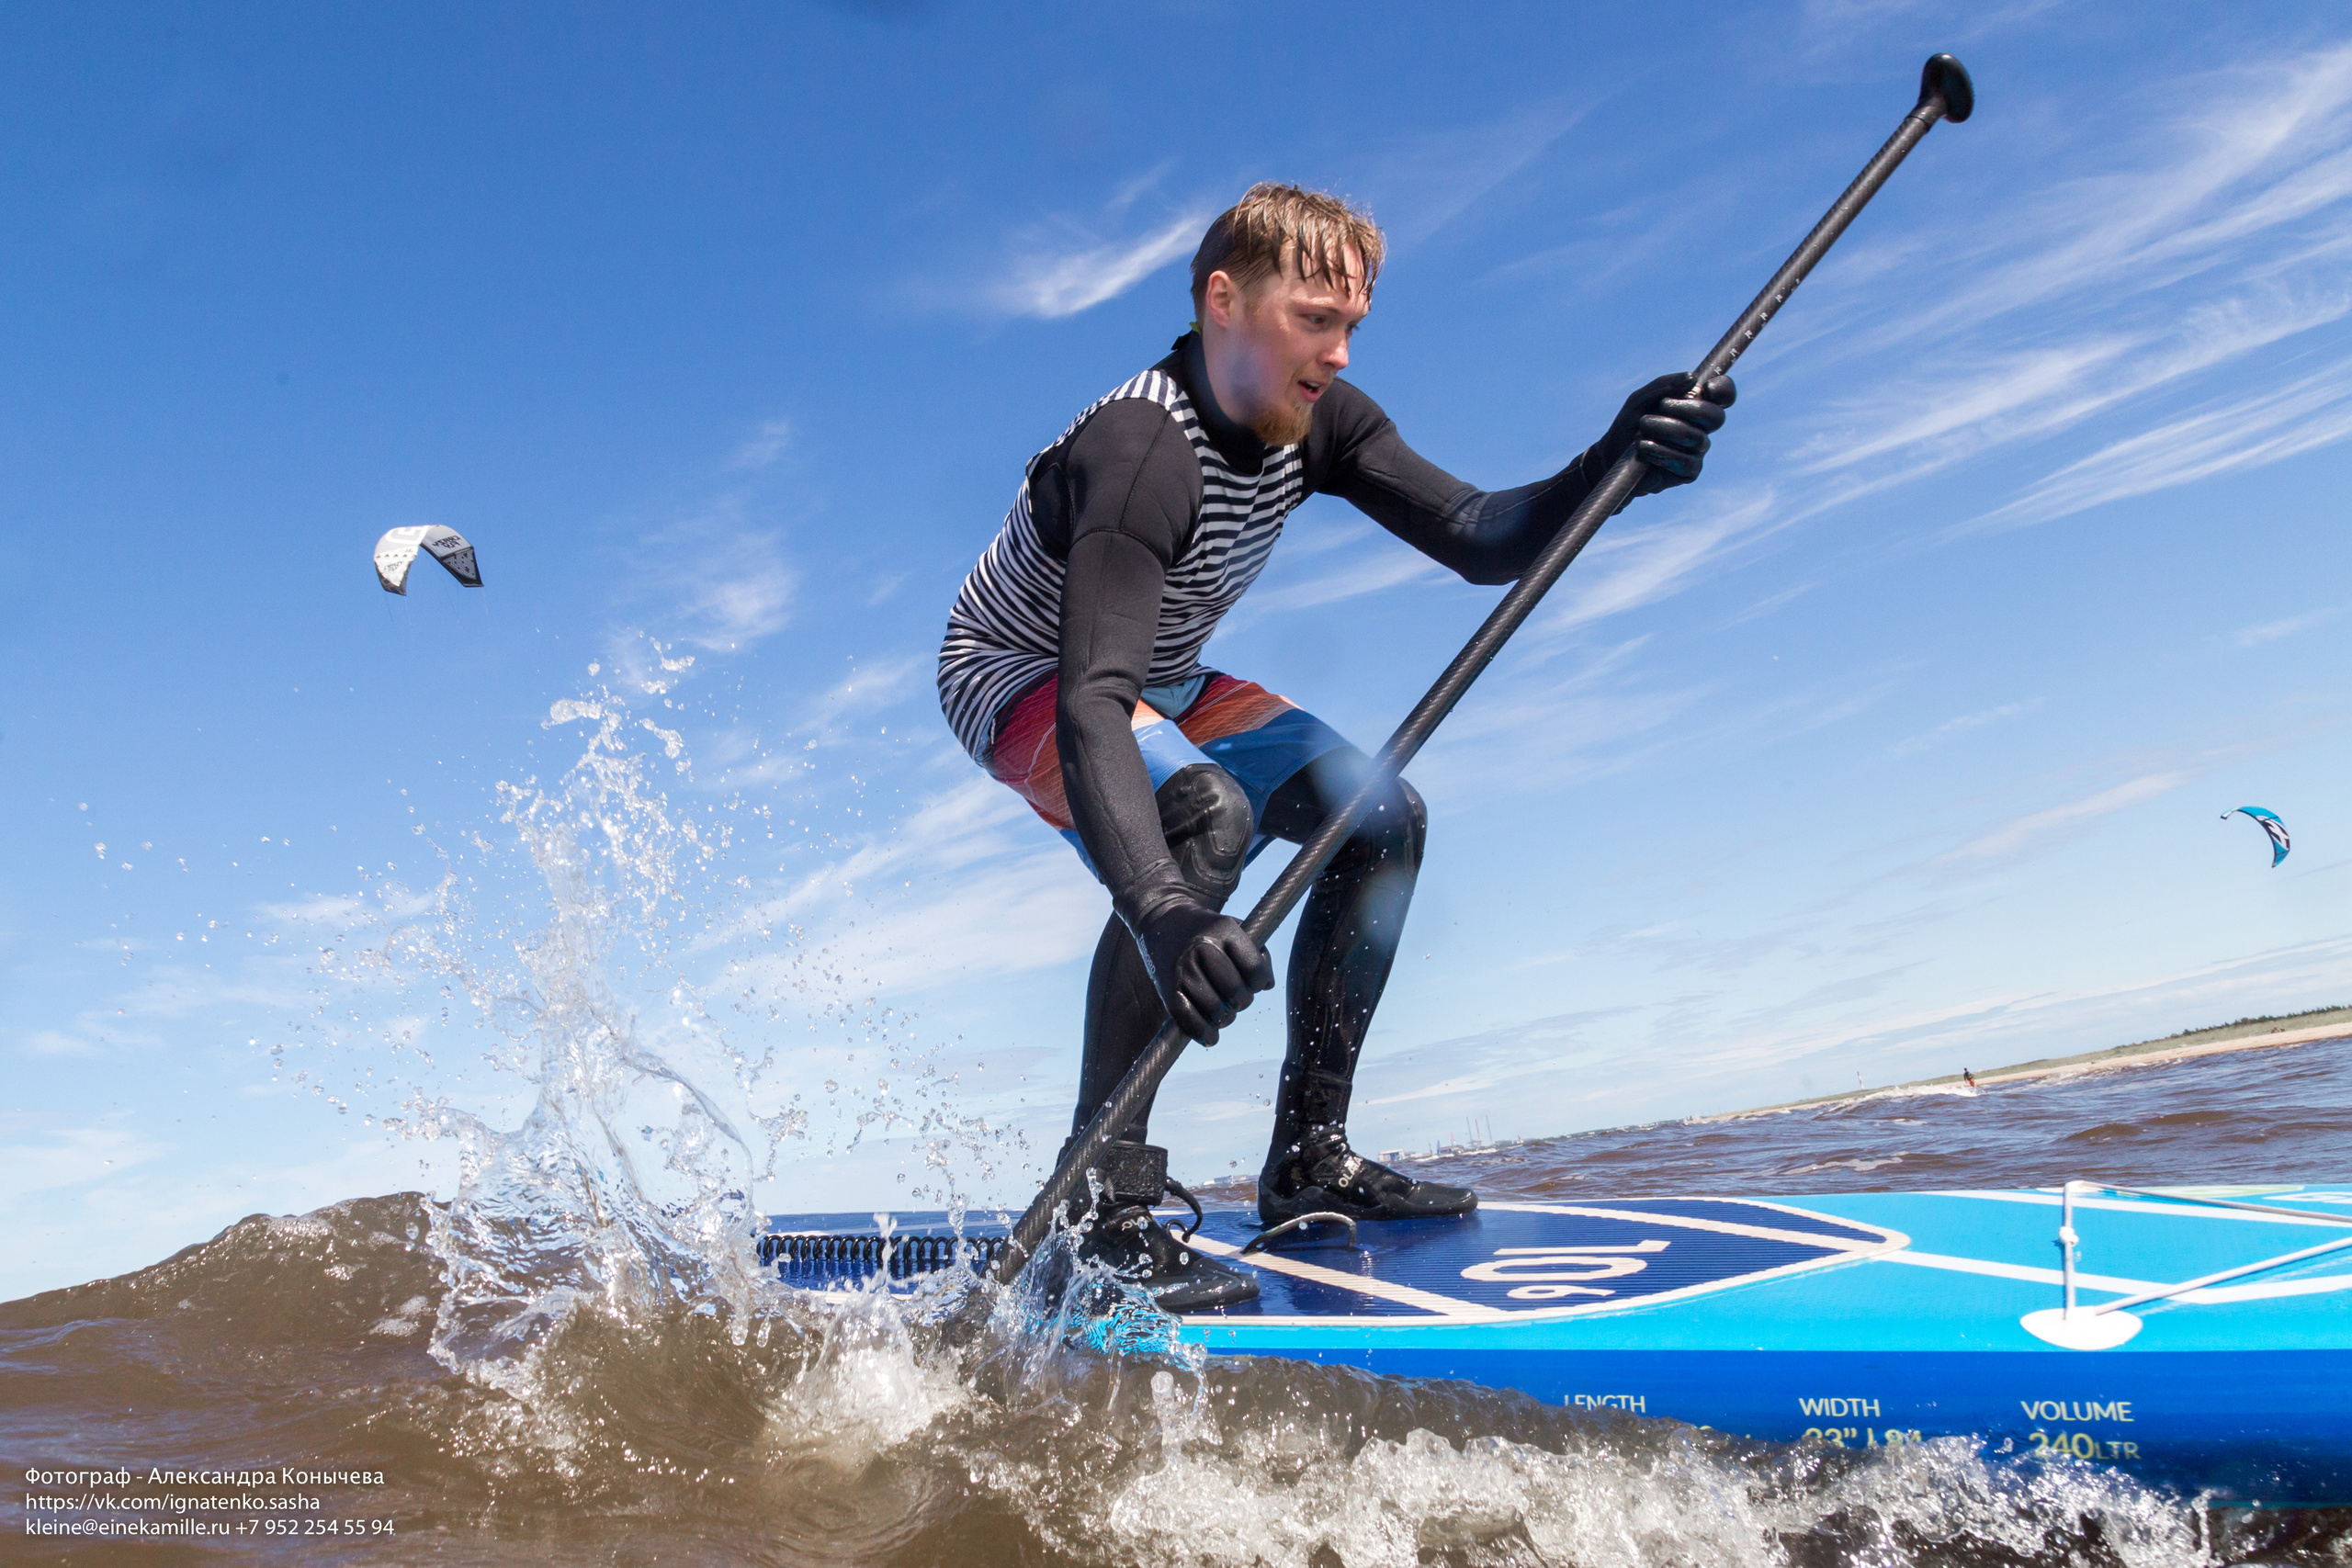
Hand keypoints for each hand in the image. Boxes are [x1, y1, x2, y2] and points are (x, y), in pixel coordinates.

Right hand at [1127, 893, 1274, 1044]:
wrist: (1160, 918)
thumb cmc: (1205, 928)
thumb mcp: (1233, 926)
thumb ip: (1256, 953)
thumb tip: (1267, 985)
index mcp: (1224, 929)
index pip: (1256, 970)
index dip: (1260, 983)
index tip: (1253, 983)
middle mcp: (1202, 946)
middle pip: (1237, 993)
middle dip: (1242, 1002)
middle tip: (1236, 998)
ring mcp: (1183, 968)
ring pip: (1216, 1010)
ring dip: (1226, 1018)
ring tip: (1223, 1012)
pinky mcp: (1166, 987)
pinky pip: (1189, 1019)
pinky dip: (1204, 1033)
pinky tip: (1211, 1035)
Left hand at [1602, 372, 1734, 495]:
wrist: (1611, 457)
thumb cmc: (1628, 425)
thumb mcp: (1640, 399)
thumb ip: (1664, 386)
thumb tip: (1692, 378)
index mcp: (1695, 406)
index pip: (1723, 395)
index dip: (1724, 389)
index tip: (1707, 389)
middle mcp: (1701, 427)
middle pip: (1716, 416)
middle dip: (1689, 409)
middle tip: (1662, 406)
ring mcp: (1697, 450)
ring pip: (1696, 437)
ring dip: (1666, 428)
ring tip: (1642, 427)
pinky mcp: (1690, 471)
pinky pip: (1686, 461)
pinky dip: (1662, 451)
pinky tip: (1644, 448)